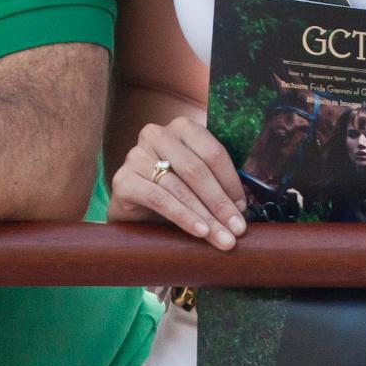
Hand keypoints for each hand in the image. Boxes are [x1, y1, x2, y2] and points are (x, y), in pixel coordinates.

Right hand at [107, 116, 246, 248]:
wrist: (134, 209)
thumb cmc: (172, 192)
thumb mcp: (196, 181)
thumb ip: (217, 183)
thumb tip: (242, 208)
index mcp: (181, 127)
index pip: (212, 152)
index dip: (231, 182)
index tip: (242, 209)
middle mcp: (156, 134)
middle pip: (196, 169)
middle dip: (220, 203)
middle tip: (238, 229)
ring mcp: (136, 155)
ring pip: (179, 186)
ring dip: (205, 216)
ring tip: (222, 238)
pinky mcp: (122, 179)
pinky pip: (158, 198)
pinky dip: (182, 216)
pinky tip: (199, 231)